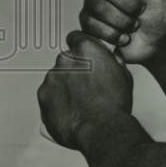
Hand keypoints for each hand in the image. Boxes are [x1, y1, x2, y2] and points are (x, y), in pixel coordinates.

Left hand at [38, 32, 132, 149]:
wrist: (101, 129)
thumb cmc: (114, 104)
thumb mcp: (123, 74)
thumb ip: (111, 62)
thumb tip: (109, 60)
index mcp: (86, 49)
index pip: (76, 37)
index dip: (81, 48)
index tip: (85, 57)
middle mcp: (65, 59)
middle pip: (66, 60)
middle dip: (74, 70)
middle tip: (87, 86)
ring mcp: (52, 78)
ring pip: (56, 78)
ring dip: (65, 86)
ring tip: (80, 102)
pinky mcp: (42, 96)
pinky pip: (48, 95)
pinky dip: (56, 101)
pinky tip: (71, 110)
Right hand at [78, 0, 165, 63]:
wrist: (159, 43)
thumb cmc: (161, 14)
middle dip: (129, 4)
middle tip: (141, 10)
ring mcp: (95, 5)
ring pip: (98, 7)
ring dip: (123, 21)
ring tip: (134, 25)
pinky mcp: (89, 24)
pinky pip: (91, 25)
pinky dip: (113, 34)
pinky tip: (124, 36)